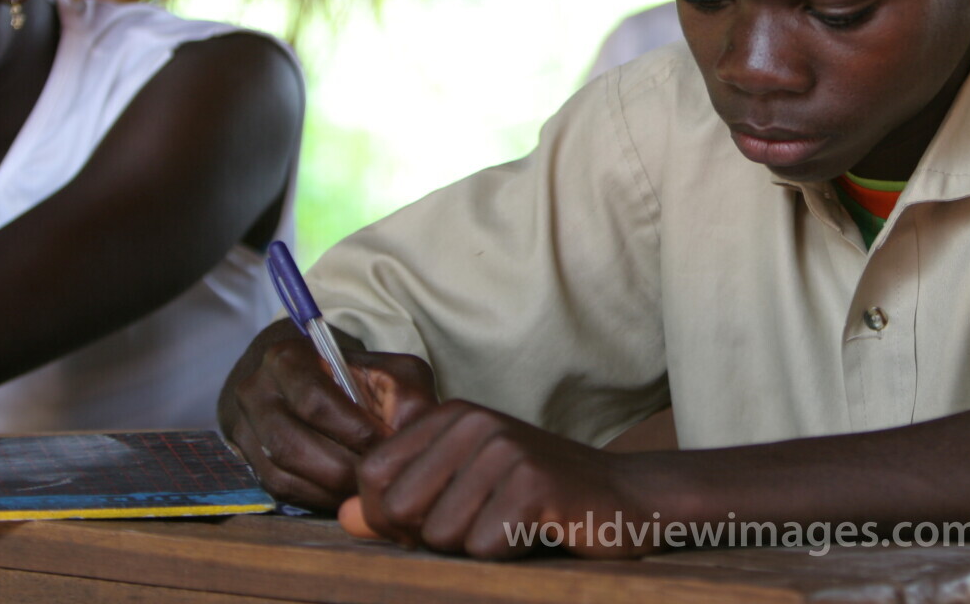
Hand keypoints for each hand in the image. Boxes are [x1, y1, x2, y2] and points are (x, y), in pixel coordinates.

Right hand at [224, 322, 438, 509]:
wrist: (314, 383)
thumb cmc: (360, 378)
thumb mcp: (391, 372)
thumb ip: (406, 396)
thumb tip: (406, 435)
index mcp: (287, 359)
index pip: (315, 401)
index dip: (355, 429)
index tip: (389, 443)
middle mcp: (256, 392)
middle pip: (294, 444)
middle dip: (344, 466)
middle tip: (381, 477)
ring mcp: (246, 428)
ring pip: (284, 472)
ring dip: (331, 487)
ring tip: (368, 490)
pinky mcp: (249, 461)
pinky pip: (281, 489)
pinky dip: (317, 497)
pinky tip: (346, 495)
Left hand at [344, 400, 654, 558]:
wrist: (624, 497)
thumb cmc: (538, 497)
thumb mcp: (465, 489)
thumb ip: (404, 500)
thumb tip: (345, 517)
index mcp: (450, 416)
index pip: (371, 475)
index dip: (384, 517)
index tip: (425, 526)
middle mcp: (474, 422)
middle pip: (397, 509)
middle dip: (429, 538)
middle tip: (478, 528)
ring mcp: (505, 448)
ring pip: (440, 535)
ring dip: (475, 547)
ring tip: (512, 525)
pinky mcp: (534, 481)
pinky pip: (483, 545)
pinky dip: (508, 552)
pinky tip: (536, 531)